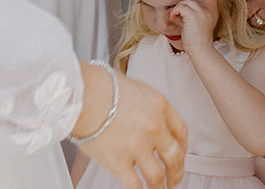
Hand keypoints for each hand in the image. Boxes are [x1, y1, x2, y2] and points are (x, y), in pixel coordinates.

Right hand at [75, 64, 188, 188]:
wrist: (81, 91)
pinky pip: (135, 186)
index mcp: (160, 106)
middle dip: (177, 172)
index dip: (183, 148)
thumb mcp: (137, 89)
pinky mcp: (118, 162)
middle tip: (175, 180)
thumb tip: (151, 124)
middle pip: (174, 157)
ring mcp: (137, 146)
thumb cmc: (102, 86)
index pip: (181, 132)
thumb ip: (149, 108)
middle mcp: (154, 127)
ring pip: (157, 176)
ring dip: (160, 188)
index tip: (180, 155)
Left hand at [169, 0, 218, 54]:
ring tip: (172, 16)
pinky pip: (181, 7)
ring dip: (177, 8)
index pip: (194, 5)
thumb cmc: (195, 44)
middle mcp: (204, 12)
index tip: (175, 15)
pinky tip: (172, 17)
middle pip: (190, 1)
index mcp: (206, 15)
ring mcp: (200, 13)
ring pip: (186, 2)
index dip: (183, 8)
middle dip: (180, 6)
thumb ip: (184, 20)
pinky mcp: (193, 16)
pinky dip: (175, 11)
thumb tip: (174, 15)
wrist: (201, 52)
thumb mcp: (190, 29)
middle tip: (172, 14)